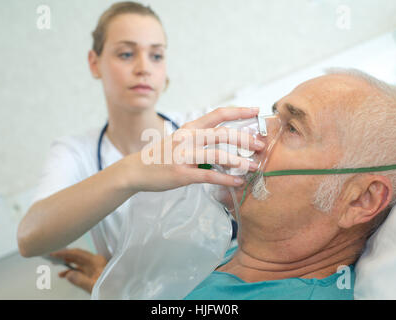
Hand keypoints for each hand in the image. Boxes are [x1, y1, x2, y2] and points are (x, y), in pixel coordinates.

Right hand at [50, 248, 106, 293]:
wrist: (118, 291)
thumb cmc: (110, 287)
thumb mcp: (93, 285)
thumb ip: (80, 280)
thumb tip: (68, 274)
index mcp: (96, 261)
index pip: (77, 253)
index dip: (64, 252)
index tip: (54, 253)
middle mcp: (95, 261)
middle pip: (76, 256)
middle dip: (64, 256)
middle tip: (52, 256)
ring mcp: (94, 267)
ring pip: (77, 262)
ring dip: (66, 264)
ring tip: (55, 264)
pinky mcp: (93, 272)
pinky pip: (80, 269)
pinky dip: (71, 271)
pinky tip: (64, 274)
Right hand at [118, 107, 263, 192]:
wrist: (136, 170)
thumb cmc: (161, 155)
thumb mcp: (179, 139)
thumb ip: (199, 137)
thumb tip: (226, 139)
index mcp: (189, 128)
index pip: (218, 114)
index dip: (239, 111)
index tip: (256, 110)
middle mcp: (188, 138)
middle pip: (223, 134)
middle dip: (245, 138)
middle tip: (260, 145)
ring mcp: (184, 156)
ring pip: (218, 154)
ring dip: (239, 161)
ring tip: (253, 166)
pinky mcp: (182, 174)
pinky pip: (209, 175)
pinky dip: (226, 179)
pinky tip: (238, 182)